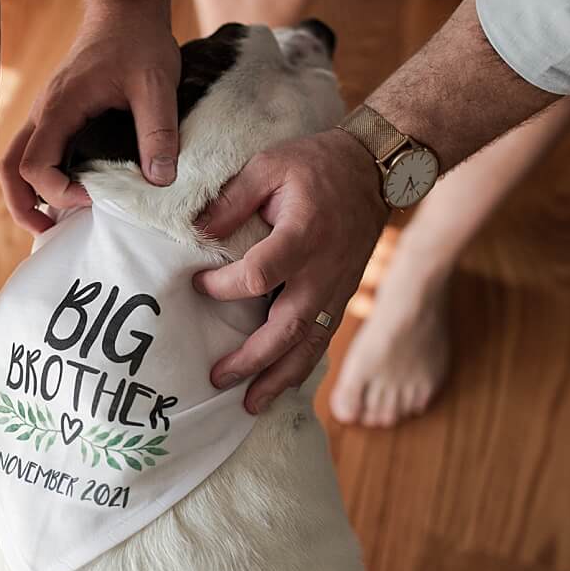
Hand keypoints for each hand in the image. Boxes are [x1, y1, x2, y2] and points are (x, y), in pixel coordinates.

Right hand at [0, 3, 181, 234]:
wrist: (126, 9)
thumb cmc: (138, 41)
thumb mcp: (157, 83)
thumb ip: (158, 131)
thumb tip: (159, 181)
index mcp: (61, 106)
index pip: (36, 164)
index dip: (58, 192)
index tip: (93, 199)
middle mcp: (45, 110)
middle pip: (10, 167)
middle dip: (23, 205)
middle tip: (49, 233)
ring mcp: (48, 110)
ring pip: (17, 157)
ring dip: (27, 192)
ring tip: (53, 222)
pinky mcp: (59, 110)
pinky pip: (36, 147)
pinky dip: (41, 175)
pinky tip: (70, 190)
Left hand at [194, 131, 386, 412]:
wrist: (372, 171)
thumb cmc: (317, 165)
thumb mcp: (270, 165)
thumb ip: (233, 199)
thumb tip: (197, 229)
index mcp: (303, 236)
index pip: (259, 275)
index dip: (224, 286)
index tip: (197, 285)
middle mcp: (323, 271)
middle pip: (288, 327)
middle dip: (252, 359)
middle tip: (217, 378)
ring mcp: (337, 288)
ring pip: (310, 345)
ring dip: (279, 378)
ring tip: (249, 405)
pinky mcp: (343, 296)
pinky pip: (323, 339)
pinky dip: (301, 366)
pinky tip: (280, 384)